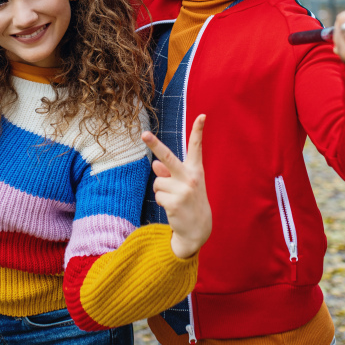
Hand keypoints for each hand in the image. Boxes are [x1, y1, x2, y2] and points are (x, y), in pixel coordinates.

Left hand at [142, 115, 211, 259]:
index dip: (198, 131)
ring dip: (162, 190)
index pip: (196, 147)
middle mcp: (190, 177)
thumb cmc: (190, 200)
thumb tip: (154, 165)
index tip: (201, 116)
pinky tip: (172, 208)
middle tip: (143, 134)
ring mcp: (182, 190)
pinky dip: (161, 201)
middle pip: (168, 157)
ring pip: (158, 181)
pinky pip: (157, 194)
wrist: (198, 229)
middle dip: (154, 145)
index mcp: (195, 169)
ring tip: (174, 199)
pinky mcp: (174, 202)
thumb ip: (169, 172)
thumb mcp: (183, 184)